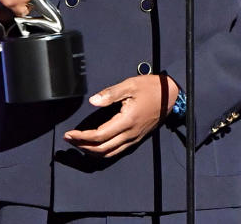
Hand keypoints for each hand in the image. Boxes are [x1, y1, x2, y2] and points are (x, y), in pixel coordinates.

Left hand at [63, 74, 179, 157]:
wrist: (171, 95)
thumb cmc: (151, 88)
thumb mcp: (130, 85)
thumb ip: (110, 94)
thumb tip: (93, 101)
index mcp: (127, 121)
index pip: (99, 135)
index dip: (81, 137)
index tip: (69, 134)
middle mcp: (130, 134)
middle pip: (101, 149)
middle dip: (82, 147)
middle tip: (69, 140)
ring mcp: (134, 138)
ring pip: (109, 153)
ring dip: (92, 152)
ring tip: (79, 145)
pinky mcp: (137, 139)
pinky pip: (117, 151)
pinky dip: (103, 152)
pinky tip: (96, 146)